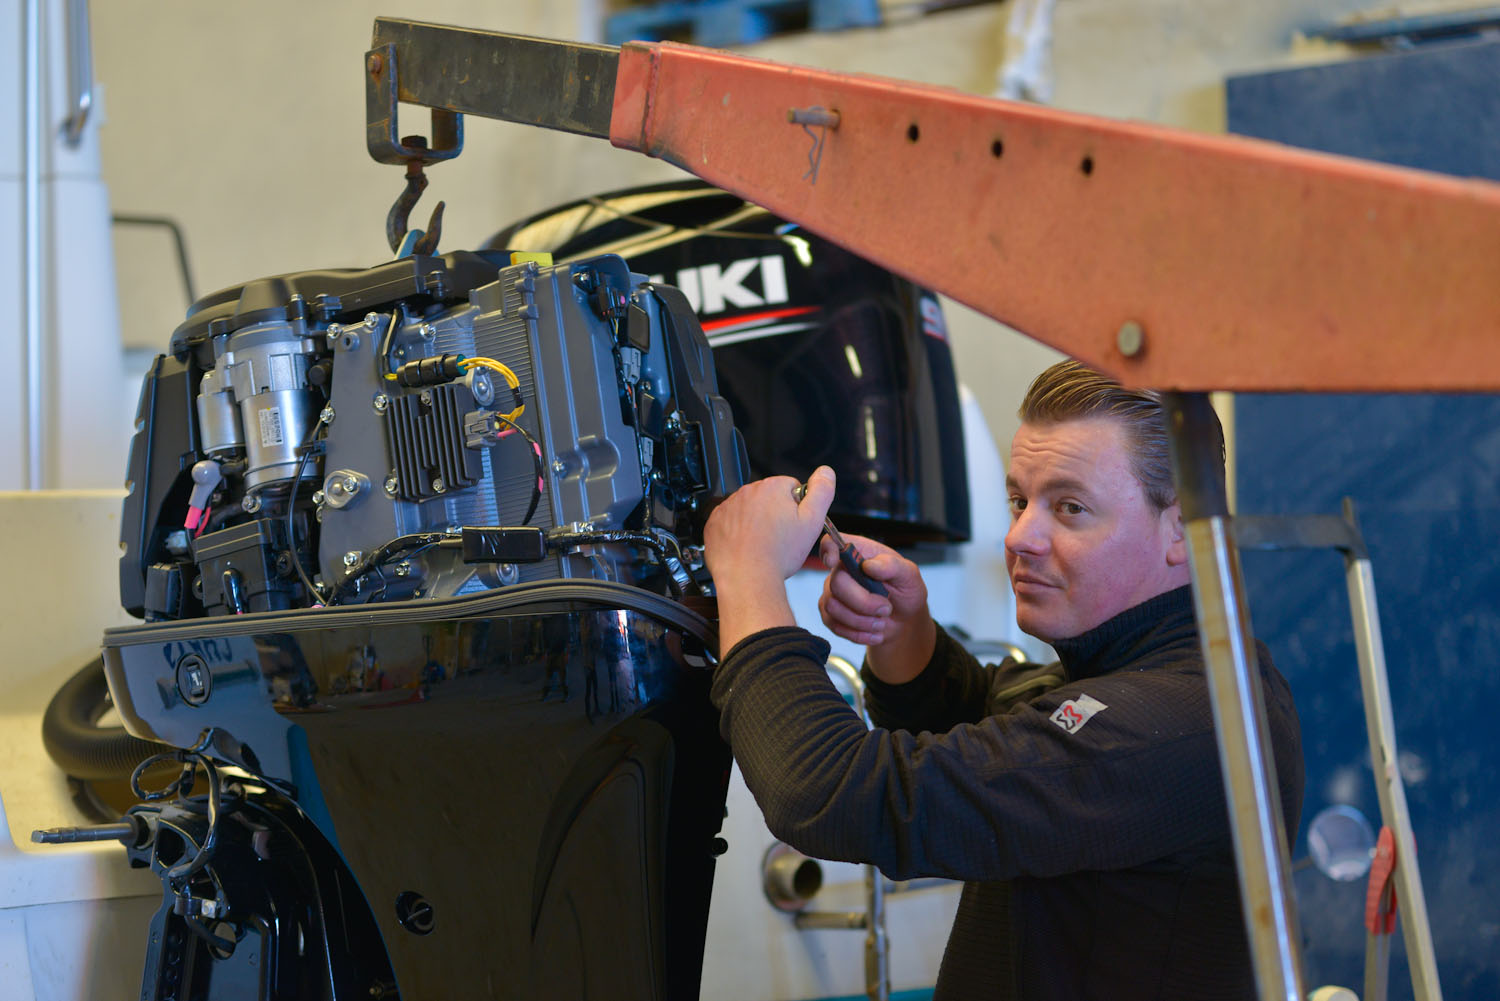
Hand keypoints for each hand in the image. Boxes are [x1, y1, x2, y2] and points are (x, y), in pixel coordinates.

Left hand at [705, 466, 836, 651]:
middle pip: (768, 498)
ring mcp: (728, 506)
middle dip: (775, 513)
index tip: (794, 525)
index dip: (797, 507)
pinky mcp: (715, 522)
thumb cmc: (778, 554)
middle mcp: (748, 492)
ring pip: (748, 510)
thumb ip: (821, 491)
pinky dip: (736, 532)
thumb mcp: (812, 521)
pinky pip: (729, 522)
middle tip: (780, 537)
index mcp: (773, 488)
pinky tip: (746, 546)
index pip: (791, 487)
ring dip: (755, 522)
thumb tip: (825, 472)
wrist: (747, 578)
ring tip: (762, 544)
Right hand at [817, 533, 934, 684]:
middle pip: (836, 584)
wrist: (904, 620)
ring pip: (833, 607)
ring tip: (881, 622)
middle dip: (864, 603)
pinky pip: (834, 625)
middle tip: (886, 608)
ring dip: (862, 621)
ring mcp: (832, 592)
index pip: (832, 543)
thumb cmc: (905, 592)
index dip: (828, 550)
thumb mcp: (909, 576)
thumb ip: (893, 566)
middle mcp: (841, 570)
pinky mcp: (830, 614)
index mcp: (859, 552)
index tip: (834, 562)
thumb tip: (870, 566)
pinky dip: (858, 633)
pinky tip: (874, 632)